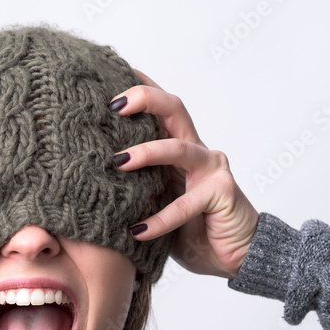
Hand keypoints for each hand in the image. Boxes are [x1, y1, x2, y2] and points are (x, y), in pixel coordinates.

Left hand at [111, 69, 259, 279]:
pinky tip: (137, 231)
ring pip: (178, 149)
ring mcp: (212, 170)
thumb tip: (91, 180)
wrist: (238, 255)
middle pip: (174, 109)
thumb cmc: (194, 230)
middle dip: (145, 100)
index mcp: (181, 149)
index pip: (160, 110)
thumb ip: (138, 187)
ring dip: (146, 152)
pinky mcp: (222, 194)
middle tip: (113, 105)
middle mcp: (198, 152)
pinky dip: (159, 219)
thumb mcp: (159, 204)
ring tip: (118, 161)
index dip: (140, 87)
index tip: (110, 73)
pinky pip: (185, 205)